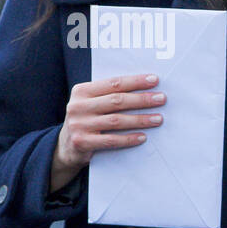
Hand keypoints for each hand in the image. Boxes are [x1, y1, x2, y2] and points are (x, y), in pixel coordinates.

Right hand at [50, 74, 164, 193]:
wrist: (65, 147)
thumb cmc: (86, 120)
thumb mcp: (90, 103)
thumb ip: (108, 95)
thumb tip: (144, 88)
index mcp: (81, 91)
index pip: (113, 83)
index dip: (135, 81)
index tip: (154, 80)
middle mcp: (78, 106)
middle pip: (117, 101)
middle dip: (142, 99)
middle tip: (161, 98)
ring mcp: (79, 125)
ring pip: (116, 121)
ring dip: (140, 119)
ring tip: (158, 118)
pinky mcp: (82, 142)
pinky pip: (111, 140)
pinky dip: (129, 139)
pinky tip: (143, 136)